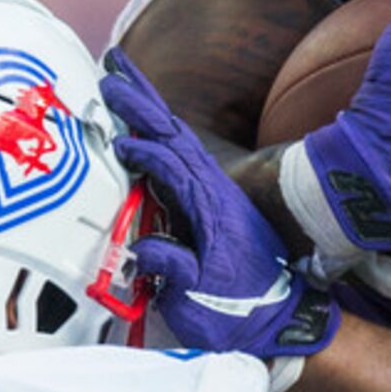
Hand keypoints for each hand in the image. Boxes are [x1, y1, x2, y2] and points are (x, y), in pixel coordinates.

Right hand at [102, 53, 339, 370]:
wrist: (279, 321)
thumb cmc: (238, 313)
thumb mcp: (201, 299)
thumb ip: (174, 269)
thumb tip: (143, 248)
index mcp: (211, 209)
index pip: (173, 167)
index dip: (145, 153)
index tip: (117, 143)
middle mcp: (214, 192)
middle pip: (175, 135)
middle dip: (142, 102)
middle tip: (111, 70)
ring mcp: (214, 193)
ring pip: (179, 139)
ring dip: (150, 108)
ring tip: (122, 78)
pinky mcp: (212, 202)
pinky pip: (182, 156)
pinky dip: (161, 132)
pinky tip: (146, 122)